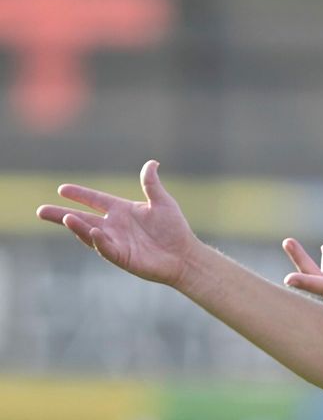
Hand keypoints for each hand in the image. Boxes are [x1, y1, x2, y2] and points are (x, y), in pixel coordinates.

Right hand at [36, 160, 198, 286]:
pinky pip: (106, 248)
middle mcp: (115, 226)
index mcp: (122, 211)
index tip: (62, 188)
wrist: (185, 255)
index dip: (80, 195)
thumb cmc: (174, 229)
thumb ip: (151, 184)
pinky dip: (99, 241)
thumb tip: (151, 162)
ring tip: (65, 218)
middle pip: (82, 219)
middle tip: (41, 210)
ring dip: (77, 227)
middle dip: (61, 215)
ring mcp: (116, 242)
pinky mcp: (122, 257)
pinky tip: (93, 232)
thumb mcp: (162, 202)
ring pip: (90, 233)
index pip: (96, 200)